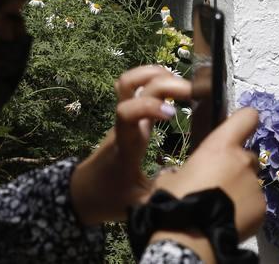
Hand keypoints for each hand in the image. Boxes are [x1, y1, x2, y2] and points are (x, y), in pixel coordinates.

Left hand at [71, 65, 190, 225]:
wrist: (82, 193)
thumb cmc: (109, 198)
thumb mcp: (139, 205)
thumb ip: (164, 192)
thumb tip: (192, 181)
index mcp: (126, 145)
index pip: (127, 113)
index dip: (149, 106)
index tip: (173, 115)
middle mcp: (124, 124)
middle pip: (135, 87)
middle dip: (167, 83)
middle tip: (196, 93)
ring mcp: (124, 118)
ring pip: (131, 80)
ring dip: (158, 74)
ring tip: (185, 85)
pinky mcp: (127, 117)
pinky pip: (134, 88)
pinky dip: (154, 80)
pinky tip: (174, 89)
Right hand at [152, 107, 264, 237]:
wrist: (189, 239)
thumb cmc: (175, 202)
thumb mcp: (168, 180)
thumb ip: (183, 171)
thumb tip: (181, 176)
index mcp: (220, 147)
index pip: (247, 117)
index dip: (245, 120)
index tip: (240, 126)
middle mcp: (243, 161)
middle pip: (246, 155)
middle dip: (236, 165)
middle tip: (219, 183)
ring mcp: (255, 185)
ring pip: (250, 182)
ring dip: (239, 189)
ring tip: (221, 207)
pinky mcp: (262, 208)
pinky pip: (254, 203)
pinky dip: (245, 209)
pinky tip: (228, 219)